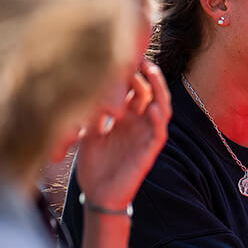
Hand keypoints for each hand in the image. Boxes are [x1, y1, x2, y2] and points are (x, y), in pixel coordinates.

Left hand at [73, 61, 170, 209]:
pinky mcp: (149, 151)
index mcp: (125, 118)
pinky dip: (158, 119)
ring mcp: (146, 136)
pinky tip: (154, 107)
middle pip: (151, 92)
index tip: (122, 54)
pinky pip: (159, 132)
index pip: (135, 89)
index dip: (131, 72)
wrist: (98, 193)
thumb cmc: (93, 164)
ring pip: (162, 108)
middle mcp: (139, 123)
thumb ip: (92, 112)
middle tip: (139, 55)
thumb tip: (86, 87)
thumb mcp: (87, 131)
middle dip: (147, 74)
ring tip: (152, 72)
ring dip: (159, 90)